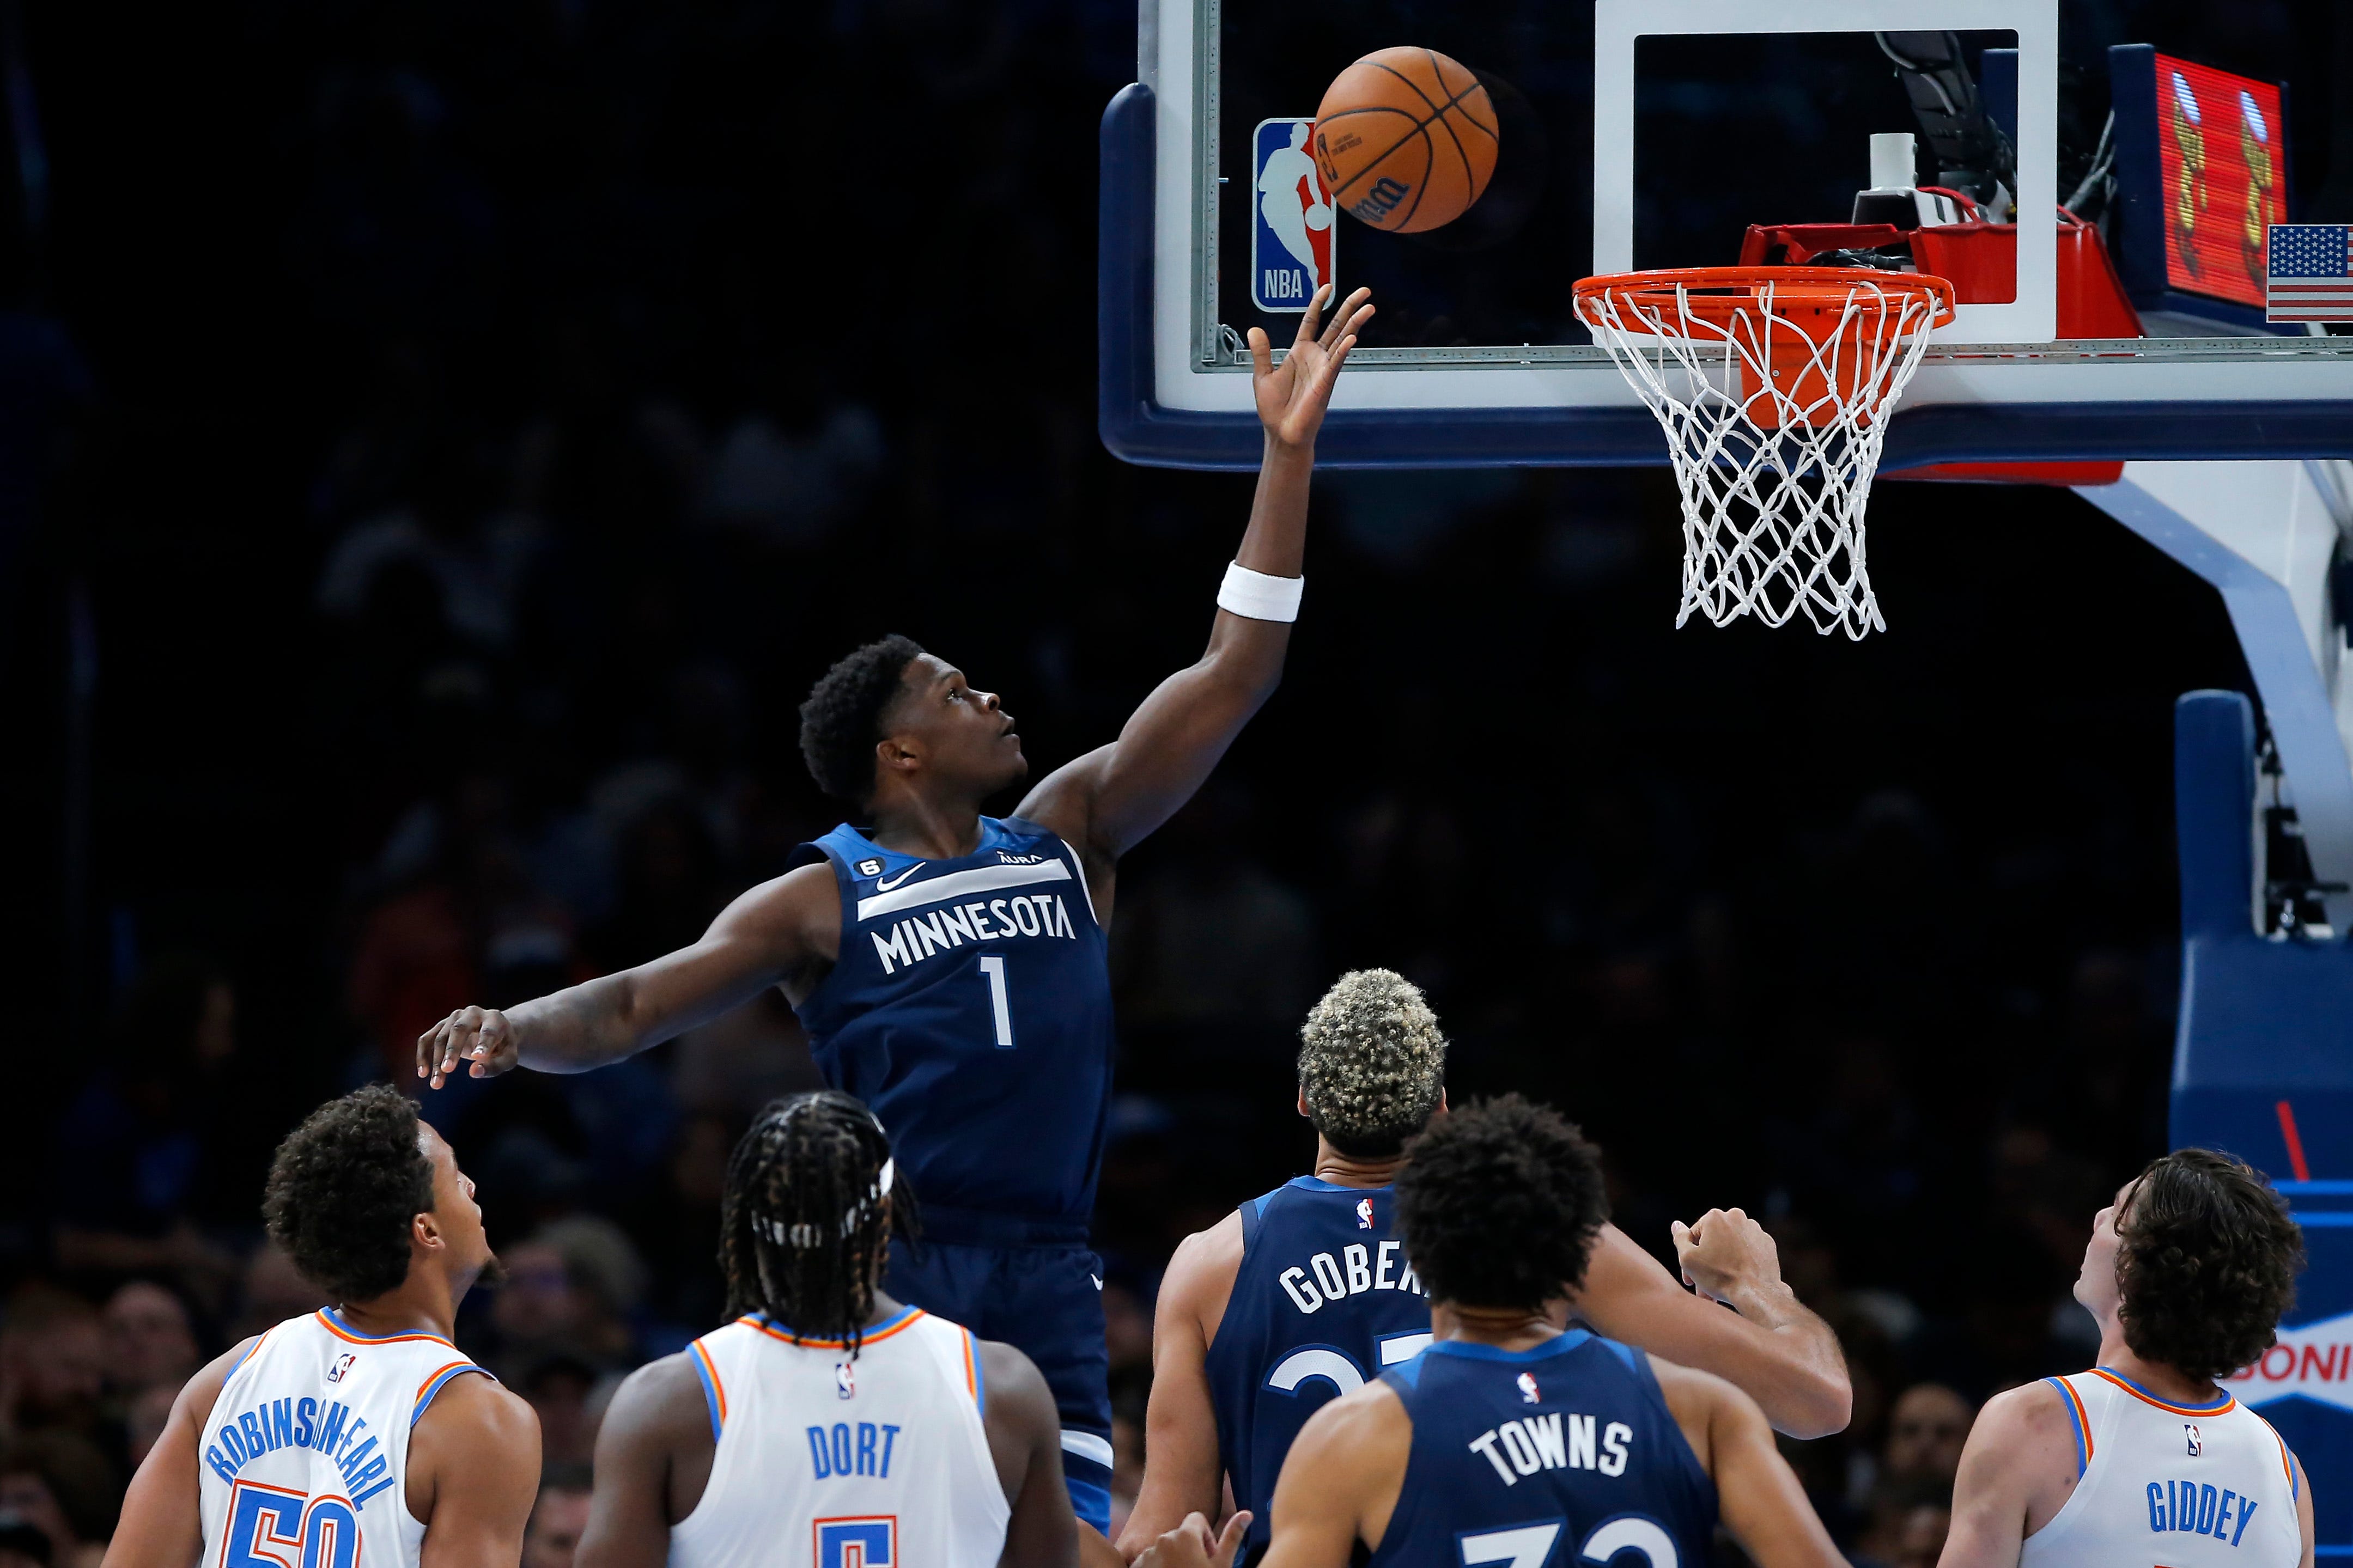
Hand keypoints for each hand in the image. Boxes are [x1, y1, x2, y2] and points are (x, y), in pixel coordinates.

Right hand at [417, 1005, 519, 1088]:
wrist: (493, 1033)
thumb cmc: (502, 1048)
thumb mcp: (507, 1059)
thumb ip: (495, 1065)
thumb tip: (474, 1072)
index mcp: (494, 1019)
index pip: (489, 1031)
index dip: (483, 1043)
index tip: (477, 1057)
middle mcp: (473, 1013)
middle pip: (459, 1029)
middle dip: (452, 1050)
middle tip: (447, 1069)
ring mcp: (455, 1017)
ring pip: (440, 1037)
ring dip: (436, 1061)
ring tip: (436, 1083)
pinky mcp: (441, 1025)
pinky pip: (427, 1039)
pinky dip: (423, 1055)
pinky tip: (423, 1073)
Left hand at [1135, 1512, 1251, 1567]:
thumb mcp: (1222, 1566)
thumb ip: (1232, 1537)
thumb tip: (1247, 1513)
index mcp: (1185, 1535)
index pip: (1197, 1520)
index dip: (1207, 1537)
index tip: (1208, 1557)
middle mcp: (1163, 1539)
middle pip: (1181, 1536)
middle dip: (1190, 1550)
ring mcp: (1146, 1554)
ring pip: (1165, 1550)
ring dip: (1173, 1561)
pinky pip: (1149, 1562)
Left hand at [1250, 286, 1372, 450]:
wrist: (1281, 432)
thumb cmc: (1275, 408)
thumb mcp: (1262, 375)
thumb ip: (1262, 352)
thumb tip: (1254, 329)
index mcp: (1300, 352)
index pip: (1311, 322)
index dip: (1318, 304)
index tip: (1327, 287)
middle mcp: (1315, 357)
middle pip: (1335, 326)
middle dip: (1349, 307)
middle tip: (1365, 291)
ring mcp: (1323, 368)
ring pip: (1342, 340)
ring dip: (1355, 323)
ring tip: (1369, 307)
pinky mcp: (1325, 382)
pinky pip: (1336, 362)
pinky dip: (1344, 349)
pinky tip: (1352, 337)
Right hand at [1672, 1207, 1784, 1306]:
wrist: (1756, 1293)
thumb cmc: (1720, 1276)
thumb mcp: (1688, 1258)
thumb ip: (1679, 1238)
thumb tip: (1676, 1225)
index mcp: (1715, 1217)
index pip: (1694, 1236)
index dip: (1689, 1257)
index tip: (1690, 1276)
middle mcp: (1737, 1217)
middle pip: (1713, 1242)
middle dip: (1706, 1265)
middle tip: (1702, 1287)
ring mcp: (1755, 1230)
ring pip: (1730, 1248)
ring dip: (1721, 1265)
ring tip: (1717, 1289)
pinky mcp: (1767, 1244)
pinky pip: (1747, 1252)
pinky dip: (1740, 1264)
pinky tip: (1735, 1282)